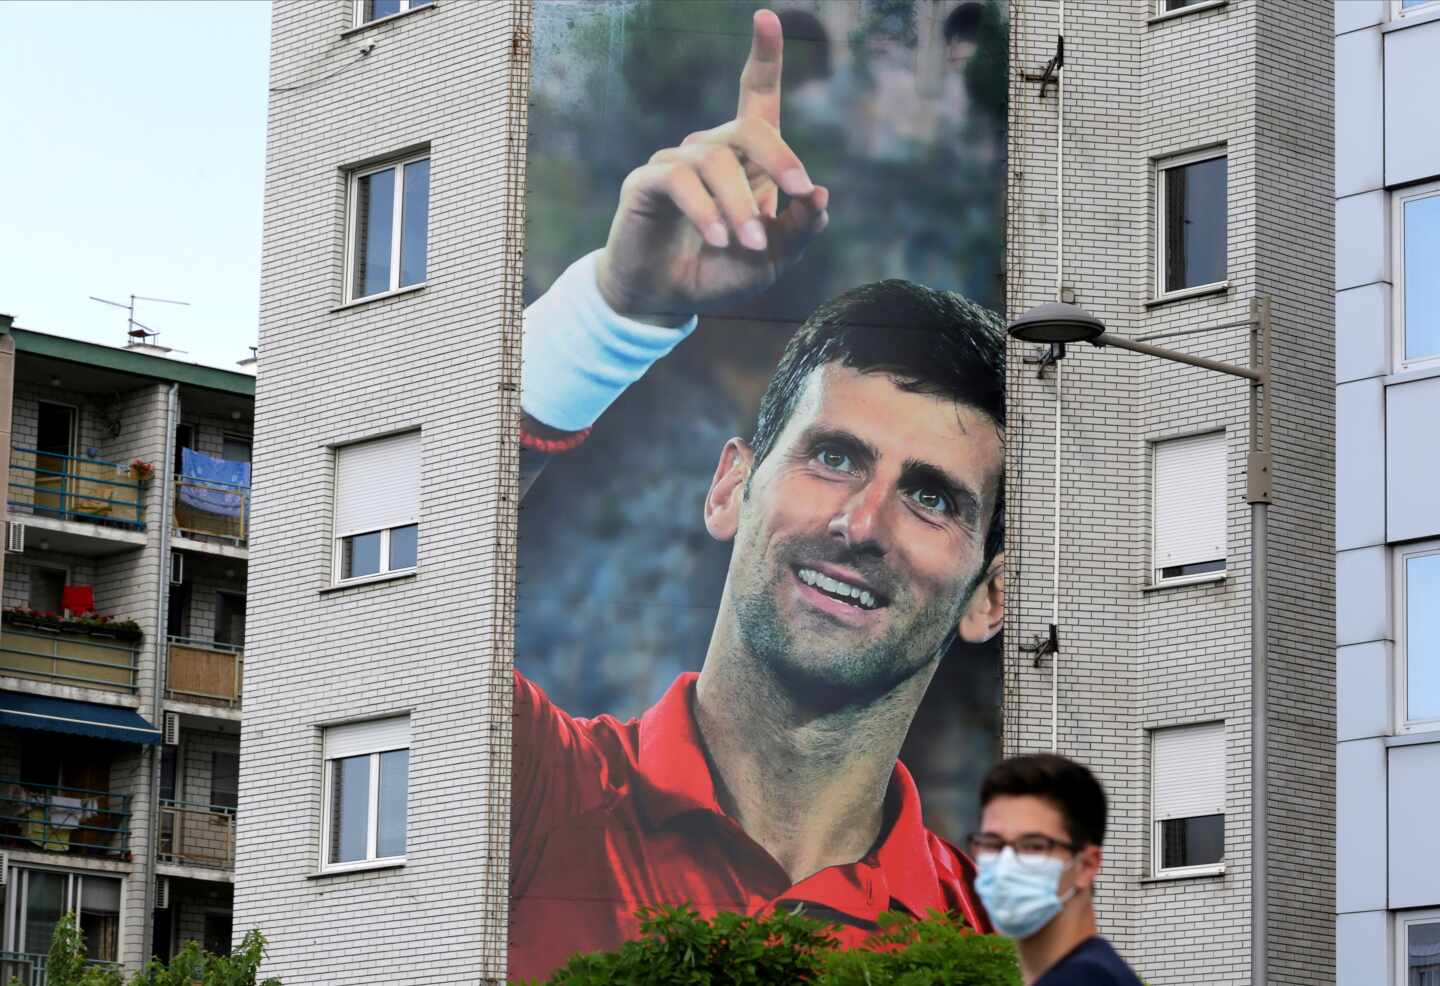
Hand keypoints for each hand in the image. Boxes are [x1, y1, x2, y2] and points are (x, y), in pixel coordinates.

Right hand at [595, 9, 829, 323]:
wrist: (666, 301)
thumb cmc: (721, 273)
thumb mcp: (773, 258)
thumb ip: (799, 230)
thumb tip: (820, 195)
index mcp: (746, 160)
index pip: (756, 96)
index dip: (763, 56)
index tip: (765, 16)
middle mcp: (711, 150)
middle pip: (748, 127)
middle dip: (779, 157)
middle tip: (799, 191)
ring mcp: (675, 163)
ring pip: (716, 161)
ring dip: (740, 205)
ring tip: (747, 245)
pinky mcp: (646, 183)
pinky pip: (680, 180)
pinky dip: (705, 211)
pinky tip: (718, 239)